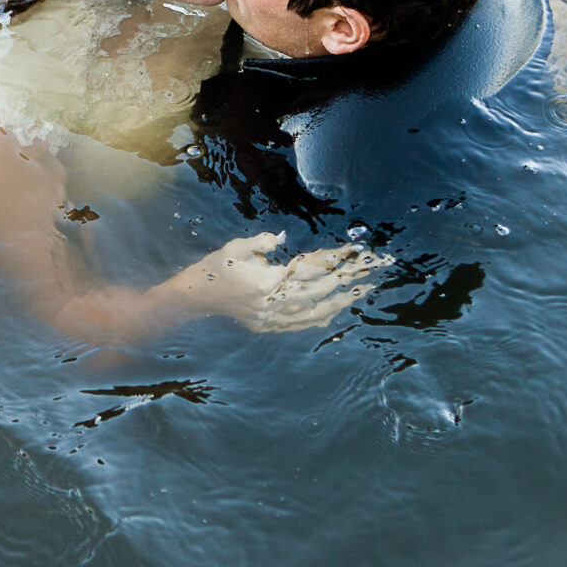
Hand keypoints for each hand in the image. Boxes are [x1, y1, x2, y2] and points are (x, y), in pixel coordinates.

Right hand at [172, 233, 386, 332]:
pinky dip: (317, 319)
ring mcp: (270, 318)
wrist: (196, 297)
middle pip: (318, 292)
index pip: (309, 269)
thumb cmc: (216, 267)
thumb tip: (280, 239)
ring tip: (360, 293)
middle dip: (345, 281)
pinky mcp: (266, 326)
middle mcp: (272, 303)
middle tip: (369, 271)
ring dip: (339, 302)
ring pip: (313, 313)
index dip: (332, 260)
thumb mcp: (234, 247)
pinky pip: (298, 325)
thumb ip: (259, 242)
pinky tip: (332, 314)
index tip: (353, 252)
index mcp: (267, 281)